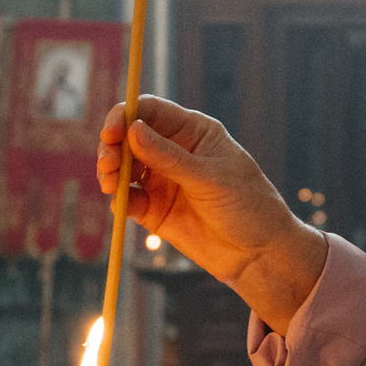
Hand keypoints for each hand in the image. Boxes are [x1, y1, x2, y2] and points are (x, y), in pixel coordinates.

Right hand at [99, 96, 326, 334]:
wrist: (257, 253)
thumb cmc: (247, 206)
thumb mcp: (210, 178)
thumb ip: (169, 157)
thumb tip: (132, 130)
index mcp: (193, 132)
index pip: (151, 111)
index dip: (125, 116)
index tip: (111, 133)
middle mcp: (173, 151)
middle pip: (129, 137)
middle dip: (112, 147)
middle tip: (107, 165)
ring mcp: (162, 180)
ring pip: (123, 167)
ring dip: (110, 172)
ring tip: (110, 184)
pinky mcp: (154, 210)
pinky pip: (127, 199)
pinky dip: (119, 200)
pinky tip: (121, 206)